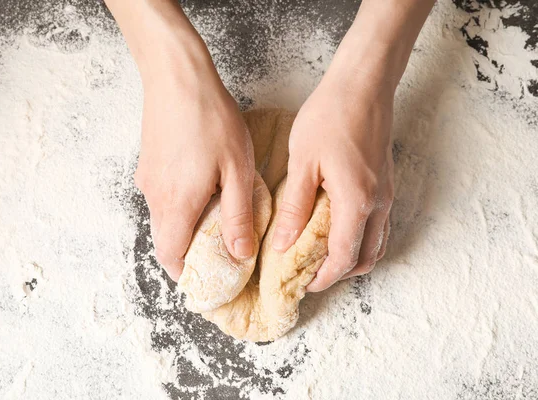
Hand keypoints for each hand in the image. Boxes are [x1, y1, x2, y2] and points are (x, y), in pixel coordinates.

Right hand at [136, 72, 255, 280]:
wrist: (176, 76)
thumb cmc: (211, 119)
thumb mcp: (237, 170)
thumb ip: (238, 215)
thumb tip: (240, 254)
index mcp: (176, 204)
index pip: (170, 257)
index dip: (187, 274)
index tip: (208, 277)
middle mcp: (155, 196)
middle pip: (166, 239)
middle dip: (190, 251)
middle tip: (220, 248)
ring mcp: (148, 178)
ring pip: (164, 216)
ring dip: (186, 224)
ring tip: (217, 213)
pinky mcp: (148, 162)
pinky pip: (162, 194)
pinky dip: (180, 203)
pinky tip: (203, 184)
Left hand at [272, 48, 394, 291]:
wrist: (363, 85)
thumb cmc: (330, 117)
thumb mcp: (303, 163)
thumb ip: (294, 208)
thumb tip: (281, 243)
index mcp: (356, 203)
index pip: (343, 258)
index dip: (323, 278)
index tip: (301, 283)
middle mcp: (379, 204)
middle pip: (366, 258)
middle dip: (339, 272)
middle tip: (309, 271)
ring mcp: (387, 194)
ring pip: (376, 244)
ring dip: (351, 257)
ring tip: (320, 254)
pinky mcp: (386, 183)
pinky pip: (379, 225)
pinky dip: (360, 238)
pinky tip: (335, 228)